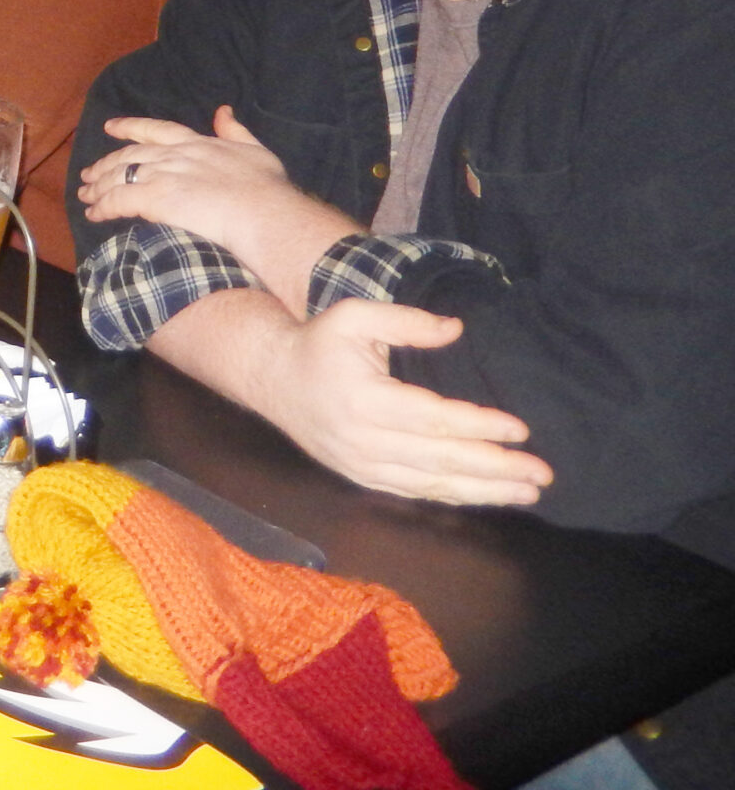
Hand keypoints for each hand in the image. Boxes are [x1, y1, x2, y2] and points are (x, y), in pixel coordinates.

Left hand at [80, 107, 358, 308]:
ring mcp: (162, 175)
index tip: (110, 127)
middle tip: (87, 172)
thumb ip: (234, 129)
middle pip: (129, 155)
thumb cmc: (266, 188)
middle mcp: (173, 155)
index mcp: (195, 142)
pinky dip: (103, 206)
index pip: (155, 130)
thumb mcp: (255, 149)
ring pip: (118, 176)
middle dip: (105, 163)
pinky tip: (93, 213)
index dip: (130, 127)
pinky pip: (118, 200)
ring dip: (98, 186)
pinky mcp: (154, 198)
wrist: (264, 212)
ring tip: (85, 195)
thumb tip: (223, 109)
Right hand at [248, 298, 551, 506]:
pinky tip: (485, 494)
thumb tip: (455, 329)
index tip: (520, 430)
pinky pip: (415, 492)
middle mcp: (364, 441)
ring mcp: (362, 465)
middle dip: (496, 468)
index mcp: (364, 400)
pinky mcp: (362, 478)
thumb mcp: (354, 317)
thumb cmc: (319, 344)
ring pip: (433, 484)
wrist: (272, 379)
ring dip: (484, 491)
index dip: (479, 426)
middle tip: (541, 474)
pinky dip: (453, 496)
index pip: (434, 419)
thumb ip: (405, 321)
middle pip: (442, 460)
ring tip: (526, 492)